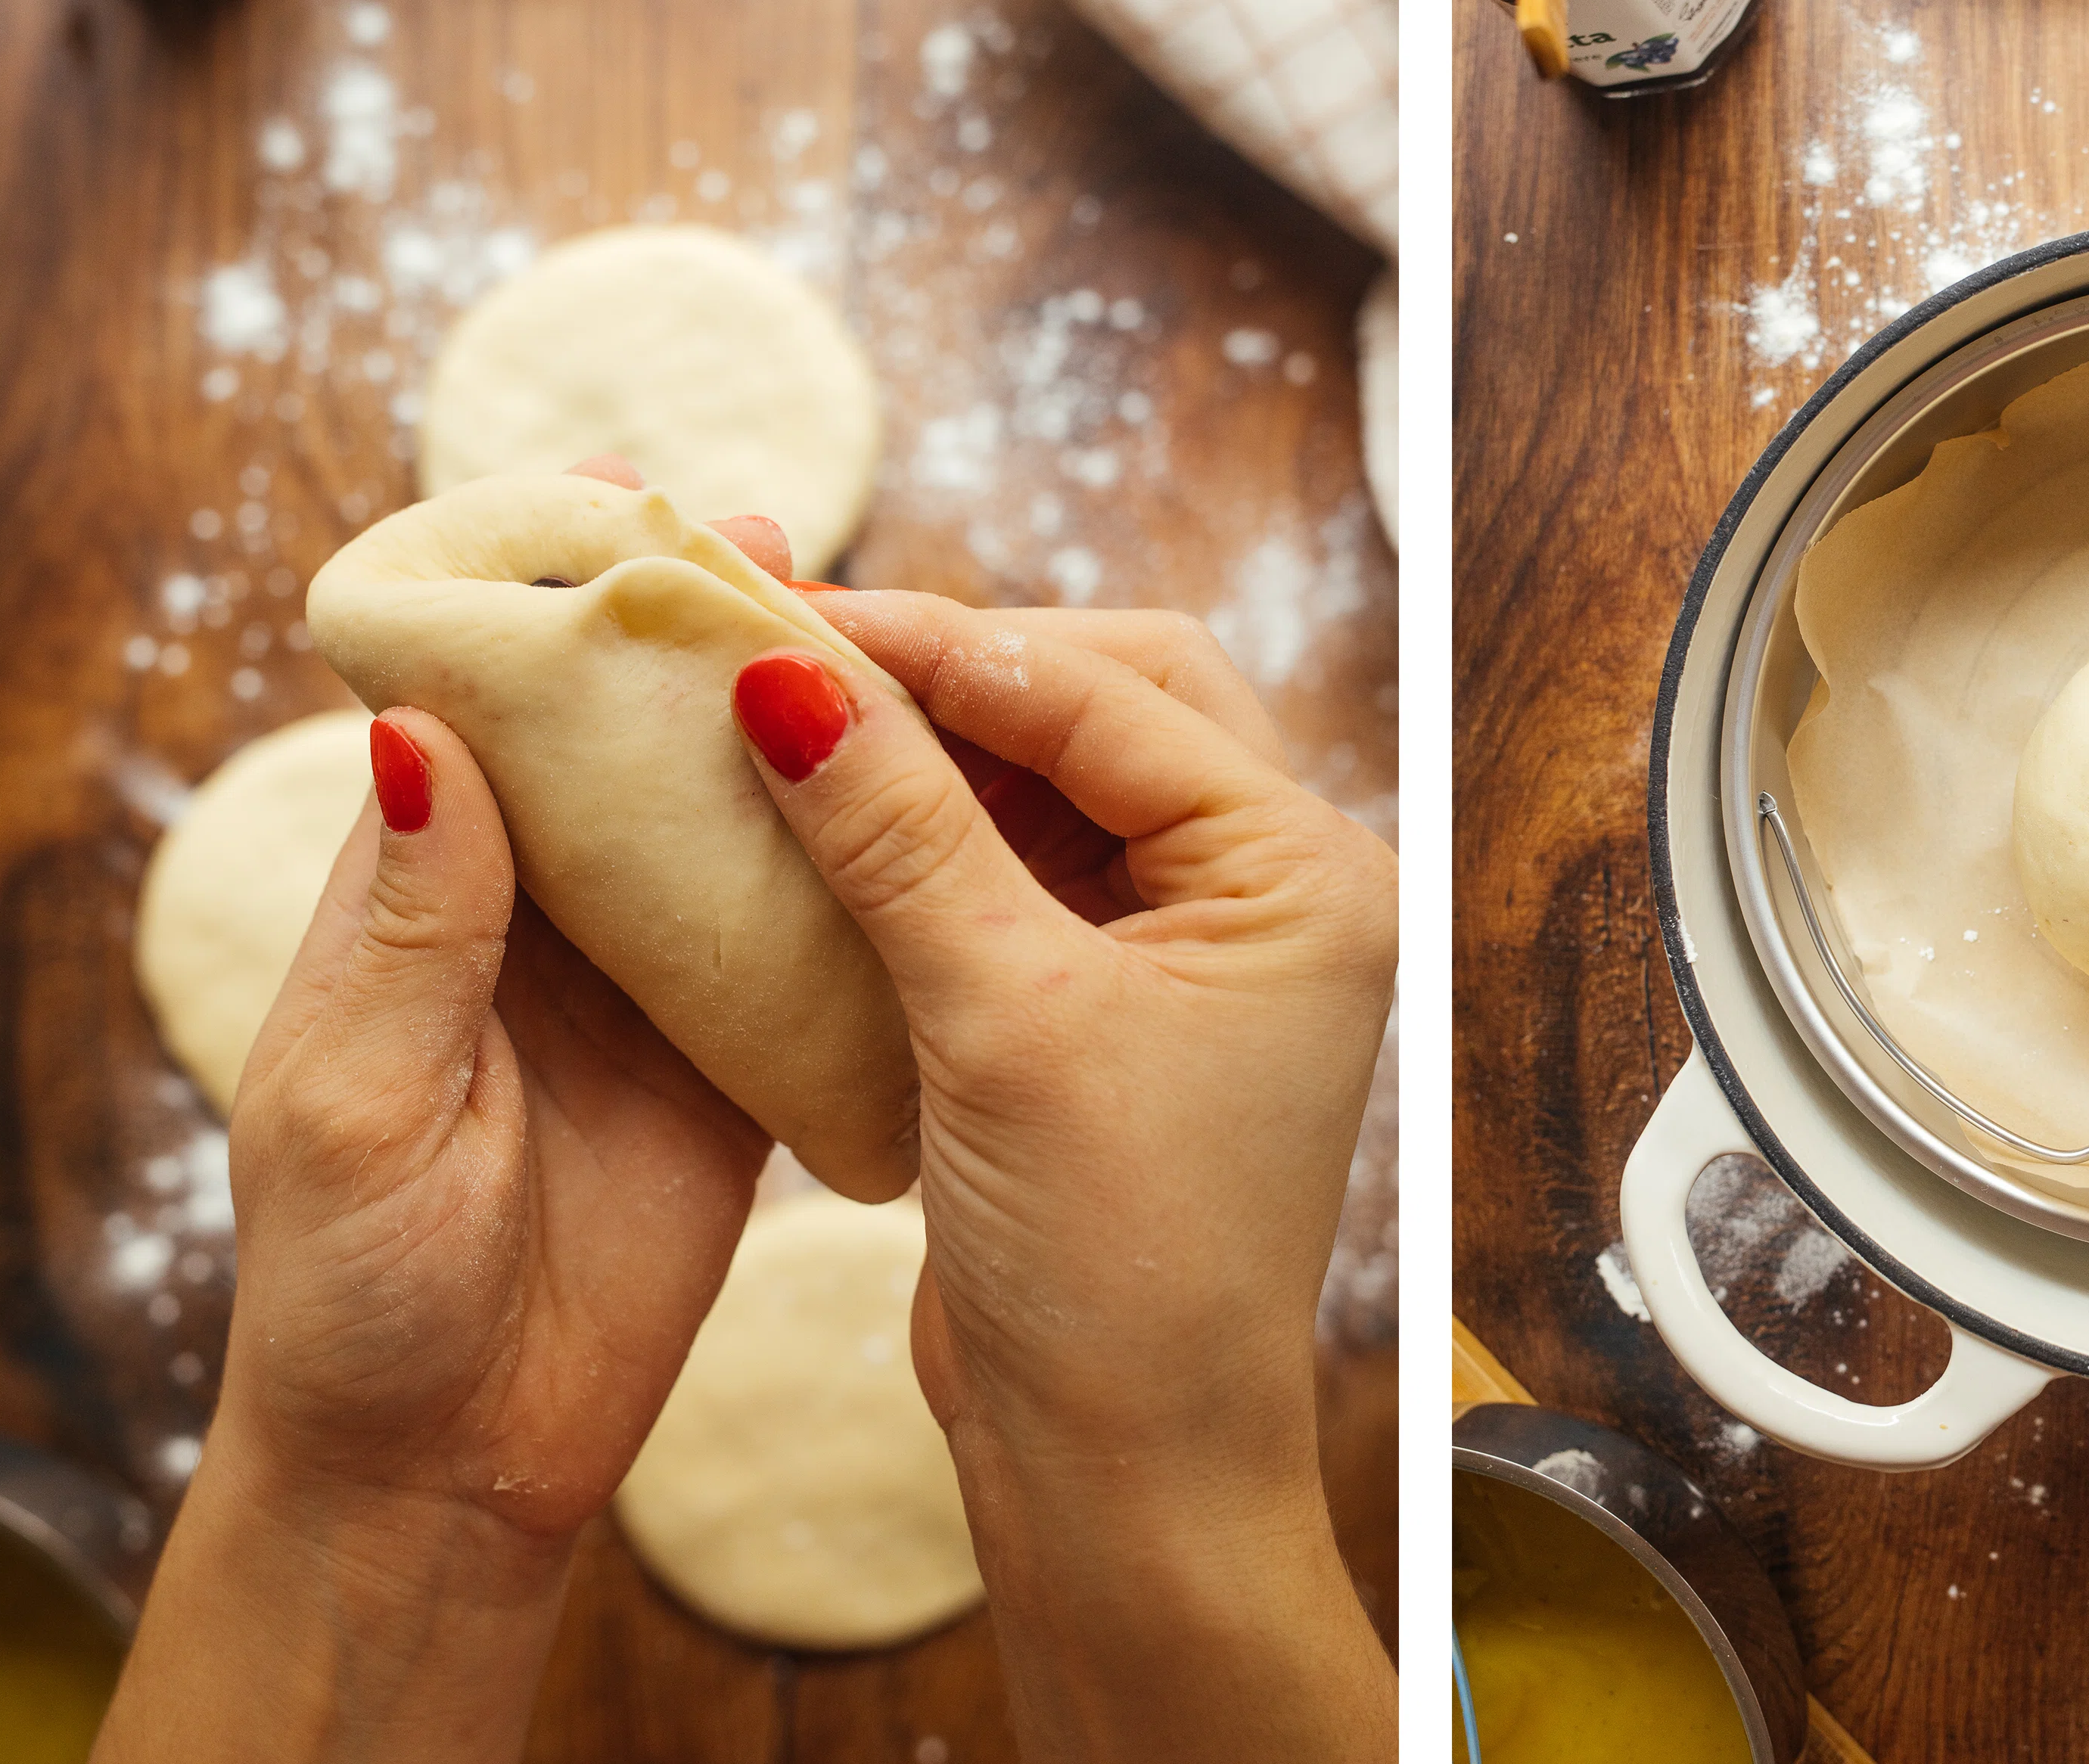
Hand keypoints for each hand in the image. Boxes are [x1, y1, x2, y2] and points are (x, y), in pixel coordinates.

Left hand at [96, 464, 775, 1762]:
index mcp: (425, 907)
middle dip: (698, 648)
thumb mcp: (356, 1104)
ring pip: (727, 834)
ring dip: (787, 744)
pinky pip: (802, 953)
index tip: (622, 503)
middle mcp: (541, 929)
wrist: (448, 1470)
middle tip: (783, 548)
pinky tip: (926, 809)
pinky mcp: (733, 1071)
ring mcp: (648, 996)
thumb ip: (411, 929)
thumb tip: (425, 731)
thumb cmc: (353, 1295)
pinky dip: (855, 882)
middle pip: (626, 753)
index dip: (551, 609)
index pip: (489, 717)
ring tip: (877, 640)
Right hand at [725, 584, 1395, 1761]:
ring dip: (933, 749)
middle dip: (959, 673)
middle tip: (795, 656)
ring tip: (788, 720)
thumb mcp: (1000, 1022)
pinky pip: (1019, 866)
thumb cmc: (1113, 1270)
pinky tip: (826, 819)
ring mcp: (1191, 947)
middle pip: (1108, 701)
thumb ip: (899, 833)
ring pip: (1057, 777)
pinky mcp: (1110, 1003)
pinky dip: (926, 836)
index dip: (944, 647)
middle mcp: (1268, 893)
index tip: (786, 618)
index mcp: (1303, 877)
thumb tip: (785, 672)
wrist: (1122, 1469)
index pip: (1111, 694)